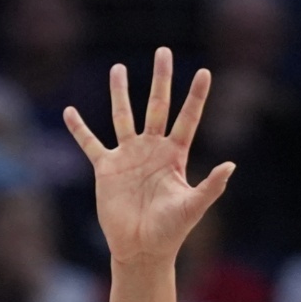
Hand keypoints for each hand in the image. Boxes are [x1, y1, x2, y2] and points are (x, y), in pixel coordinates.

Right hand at [65, 48, 234, 265]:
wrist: (141, 249)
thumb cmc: (170, 231)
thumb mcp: (192, 207)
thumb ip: (211, 186)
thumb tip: (231, 165)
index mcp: (174, 156)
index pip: (187, 119)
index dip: (196, 97)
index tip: (204, 73)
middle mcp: (152, 150)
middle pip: (157, 106)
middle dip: (161, 80)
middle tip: (163, 52)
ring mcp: (128, 157)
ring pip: (123, 116)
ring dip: (120, 93)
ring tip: (118, 68)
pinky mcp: (106, 169)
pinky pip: (90, 143)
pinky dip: (79, 129)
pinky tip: (70, 112)